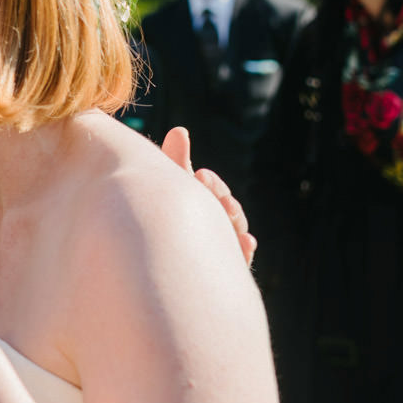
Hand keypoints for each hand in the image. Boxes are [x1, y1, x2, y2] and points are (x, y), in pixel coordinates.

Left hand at [160, 126, 255, 265]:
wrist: (156, 271)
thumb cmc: (164, 221)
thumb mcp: (169, 189)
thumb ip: (175, 162)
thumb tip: (180, 130)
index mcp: (203, 207)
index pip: (211, 194)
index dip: (209, 185)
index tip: (199, 175)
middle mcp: (216, 228)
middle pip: (227, 211)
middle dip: (220, 198)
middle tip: (207, 190)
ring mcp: (221, 250)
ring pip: (235, 233)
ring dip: (234, 219)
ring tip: (226, 208)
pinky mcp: (223, 272)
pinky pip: (239, 262)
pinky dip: (245, 250)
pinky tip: (246, 242)